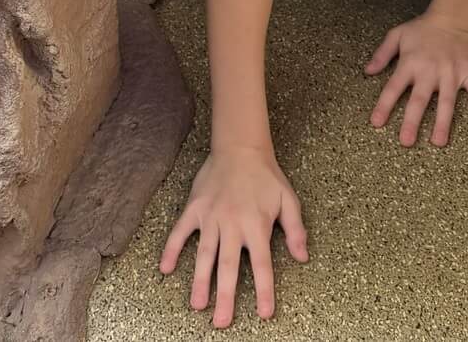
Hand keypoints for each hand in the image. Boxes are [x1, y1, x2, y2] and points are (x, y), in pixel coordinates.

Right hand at [159, 145, 308, 327]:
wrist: (240, 146)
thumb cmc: (266, 176)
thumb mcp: (288, 200)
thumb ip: (295, 230)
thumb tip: (303, 257)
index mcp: (256, 225)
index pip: (261, 264)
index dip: (263, 290)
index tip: (263, 313)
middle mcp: (232, 224)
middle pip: (228, 266)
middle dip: (225, 296)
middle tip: (221, 322)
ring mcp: (211, 216)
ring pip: (204, 254)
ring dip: (200, 280)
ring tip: (197, 305)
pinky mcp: (195, 208)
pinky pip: (180, 231)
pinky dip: (171, 249)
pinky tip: (164, 268)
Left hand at [364, 13, 467, 146]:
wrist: (454, 16)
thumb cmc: (423, 28)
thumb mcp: (397, 35)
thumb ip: (382, 53)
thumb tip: (368, 71)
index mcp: (410, 63)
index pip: (393, 88)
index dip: (384, 105)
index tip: (376, 123)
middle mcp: (430, 71)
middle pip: (419, 100)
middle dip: (412, 121)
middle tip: (406, 141)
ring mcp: (452, 73)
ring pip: (447, 101)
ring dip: (443, 122)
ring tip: (439, 142)